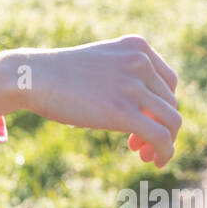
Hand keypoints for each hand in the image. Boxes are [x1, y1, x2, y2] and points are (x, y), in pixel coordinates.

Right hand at [20, 34, 181, 167]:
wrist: (34, 77)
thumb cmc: (60, 75)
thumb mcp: (101, 63)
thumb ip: (125, 76)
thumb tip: (147, 110)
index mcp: (137, 46)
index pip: (168, 82)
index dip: (161, 106)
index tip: (145, 121)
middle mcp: (140, 62)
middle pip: (170, 103)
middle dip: (159, 126)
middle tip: (136, 144)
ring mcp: (133, 86)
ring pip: (171, 121)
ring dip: (164, 142)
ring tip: (145, 154)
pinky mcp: (123, 112)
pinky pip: (160, 136)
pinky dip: (165, 152)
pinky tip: (157, 161)